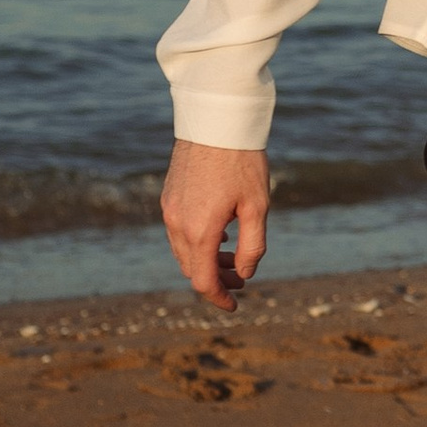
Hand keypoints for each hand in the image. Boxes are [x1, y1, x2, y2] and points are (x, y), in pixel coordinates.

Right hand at [161, 140, 271, 310]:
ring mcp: (169, 210)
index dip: (219, 299)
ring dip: (206, 261)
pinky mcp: (168, 197)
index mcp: (200, 231)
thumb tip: (244, 274)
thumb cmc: (242, 161)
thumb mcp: (258, 206)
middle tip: (241, 278)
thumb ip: (253, 246)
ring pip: (183, 252)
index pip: (203, 281)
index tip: (235, 305)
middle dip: (216, 279)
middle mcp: (177, 224)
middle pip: (192, 269)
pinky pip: (178, 232)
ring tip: (234, 257)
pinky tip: (220, 234)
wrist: (216, 121)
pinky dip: (197, 242)